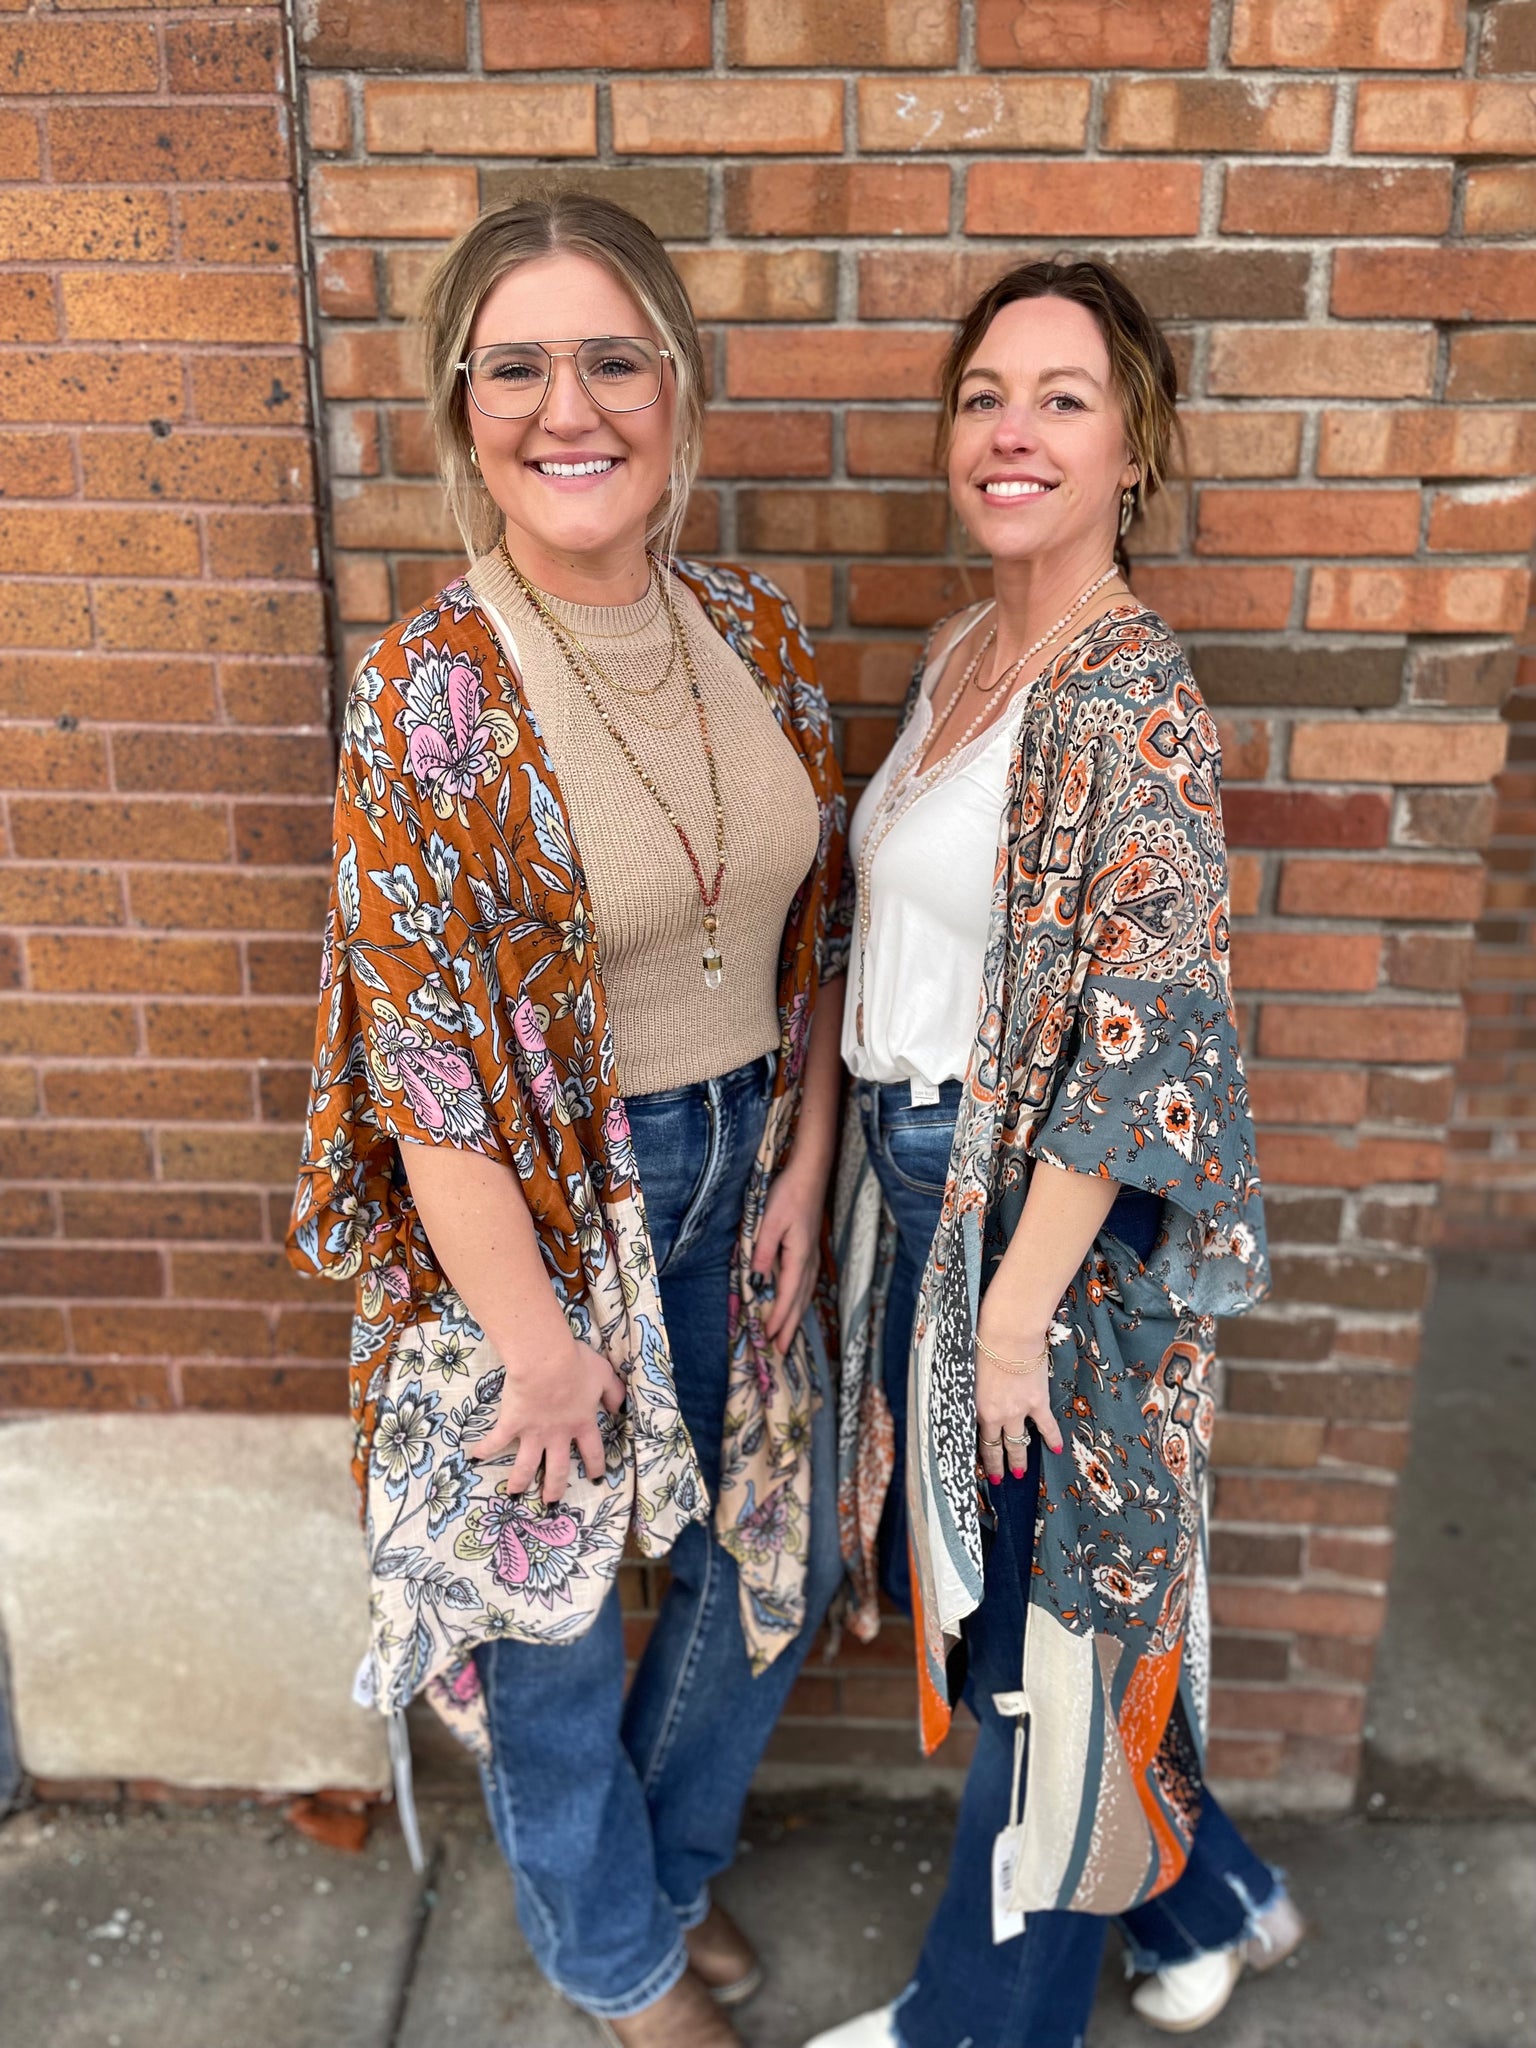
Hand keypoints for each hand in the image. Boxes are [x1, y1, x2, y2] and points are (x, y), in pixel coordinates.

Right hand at [475, 1323, 625, 1504]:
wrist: (546, 1363)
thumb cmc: (576, 1365)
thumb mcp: (604, 1375)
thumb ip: (614, 1393)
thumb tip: (620, 1409)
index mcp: (581, 1423)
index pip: (592, 1451)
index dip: (595, 1466)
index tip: (596, 1478)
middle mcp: (558, 1434)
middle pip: (558, 1468)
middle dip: (555, 1487)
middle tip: (551, 1501)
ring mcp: (533, 1432)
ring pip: (527, 1464)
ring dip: (520, 1480)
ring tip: (515, 1493)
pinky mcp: (512, 1424)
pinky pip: (496, 1440)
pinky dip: (485, 1449)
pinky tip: (475, 1458)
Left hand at [750, 1156, 824, 1350]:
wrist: (810, 1174)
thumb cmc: (787, 1195)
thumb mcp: (770, 1222)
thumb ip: (764, 1252)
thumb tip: (757, 1280)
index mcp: (799, 1257)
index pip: (787, 1296)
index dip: (778, 1318)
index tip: (770, 1339)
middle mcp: (809, 1262)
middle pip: (799, 1302)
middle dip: (789, 1327)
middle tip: (782, 1352)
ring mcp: (812, 1257)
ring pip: (804, 1295)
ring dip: (795, 1317)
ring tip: (788, 1337)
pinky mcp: (810, 1251)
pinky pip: (805, 1285)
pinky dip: (799, 1302)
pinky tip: (796, 1306)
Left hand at [974, 1299, 1063, 1485]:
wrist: (1008, 1335)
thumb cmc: (983, 1345)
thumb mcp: (969, 1373)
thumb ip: (973, 1393)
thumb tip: (972, 1399)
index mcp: (978, 1408)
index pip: (979, 1439)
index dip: (982, 1455)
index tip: (983, 1467)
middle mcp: (998, 1415)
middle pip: (998, 1447)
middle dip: (998, 1465)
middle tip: (1000, 1479)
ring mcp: (1019, 1411)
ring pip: (1020, 1443)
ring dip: (1020, 1460)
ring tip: (1020, 1473)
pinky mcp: (1038, 1402)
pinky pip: (1046, 1426)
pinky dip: (1052, 1439)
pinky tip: (1056, 1450)